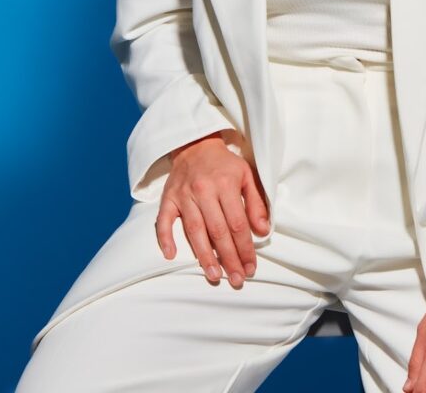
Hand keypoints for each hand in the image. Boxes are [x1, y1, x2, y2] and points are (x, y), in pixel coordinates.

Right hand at [154, 128, 270, 288]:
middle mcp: (204, 190)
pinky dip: (165, 238)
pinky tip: (171, 256)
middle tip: (236, 281)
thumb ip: (256, 203)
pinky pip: (163, 220)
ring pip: (194, 230)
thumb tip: (263, 230)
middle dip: (229, 259)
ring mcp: (184, 195)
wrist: (195, 144)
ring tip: (214, 276)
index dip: (245, 248)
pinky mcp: (168, 197)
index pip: (238, 224)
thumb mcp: (247, 175)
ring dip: (204, 256)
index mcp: (226, 184)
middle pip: (217, 231)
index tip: (251, 268)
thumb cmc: (224, 164)